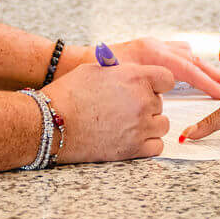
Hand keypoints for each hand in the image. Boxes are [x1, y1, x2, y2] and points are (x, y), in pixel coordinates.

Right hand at [45, 63, 173, 160]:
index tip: (149, 88)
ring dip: (149, 124)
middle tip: (124, 108)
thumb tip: (132, 72)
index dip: (157, 83)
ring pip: (162, 125)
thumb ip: (121, 71)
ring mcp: (140, 126)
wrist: (51, 122)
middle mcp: (141, 100)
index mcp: (134, 77)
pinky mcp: (134, 148)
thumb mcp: (95, 70)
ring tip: (127, 124)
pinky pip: (157, 146)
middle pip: (160, 103)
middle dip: (146, 104)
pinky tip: (131, 138)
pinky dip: (147, 144)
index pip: (167, 78)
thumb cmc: (68, 94)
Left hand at [84, 37, 219, 99]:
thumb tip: (162, 96)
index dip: (207, 83)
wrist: (75, 62)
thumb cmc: (93, 74)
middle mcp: (155, 46)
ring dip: (206, 69)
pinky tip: (200, 74)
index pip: (187, 68)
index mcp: (150, 52)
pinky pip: (179, 55)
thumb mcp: (120, 79)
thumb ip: (145, 85)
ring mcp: (155, 46)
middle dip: (216, 77)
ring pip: (188, 55)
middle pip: (194, 60)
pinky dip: (192, 65)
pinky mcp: (152, 50)